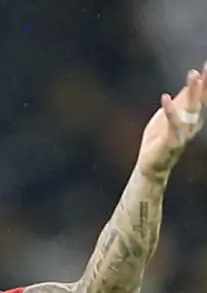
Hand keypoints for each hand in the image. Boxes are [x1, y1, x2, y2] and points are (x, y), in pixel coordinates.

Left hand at [136, 63, 206, 179]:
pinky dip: (170, 110)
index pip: (202, 97)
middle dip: (204, 84)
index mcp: (191, 118)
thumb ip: (178, 102)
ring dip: (193, 92)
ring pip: (191, 110)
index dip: (206, 82)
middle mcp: (191, 124)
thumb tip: (190, 85)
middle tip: (206, 66)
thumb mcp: (167, 117)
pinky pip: (172, 123)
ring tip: (193, 75)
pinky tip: (165, 96)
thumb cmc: (159, 140)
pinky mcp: (171, 141)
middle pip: (201, 101)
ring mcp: (183, 133)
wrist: (151, 166)